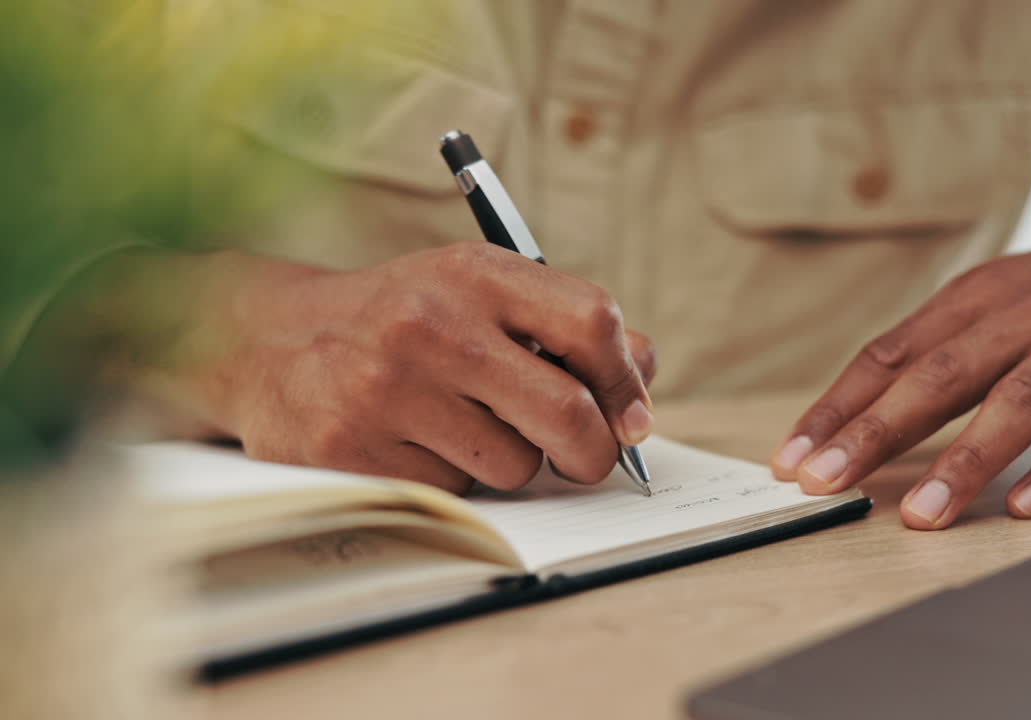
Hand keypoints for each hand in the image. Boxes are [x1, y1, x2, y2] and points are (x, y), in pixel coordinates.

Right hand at [175, 243, 656, 492]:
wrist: (266, 337)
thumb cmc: (399, 318)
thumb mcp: (474, 292)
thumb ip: (561, 327)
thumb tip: (640, 391)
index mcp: (475, 274)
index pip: (591, 322)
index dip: (627, 379)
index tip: (631, 414)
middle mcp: (434, 325)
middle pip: (567, 414)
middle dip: (593, 452)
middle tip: (587, 457)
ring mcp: (389, 388)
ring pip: (513, 465)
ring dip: (507, 460)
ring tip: (460, 423)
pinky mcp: (354, 447)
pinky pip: (453, 490)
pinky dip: (450, 478)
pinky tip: (412, 441)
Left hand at [771, 202, 1030, 528]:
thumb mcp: (1001, 303)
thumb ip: (939, 352)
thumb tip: (854, 417)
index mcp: (976, 297)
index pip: (890, 353)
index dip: (837, 407)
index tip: (791, 457)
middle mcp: (1026, 312)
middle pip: (940, 374)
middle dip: (875, 432)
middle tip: (826, 481)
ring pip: (1019, 400)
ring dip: (964, 461)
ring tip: (920, 515)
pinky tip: (1025, 505)